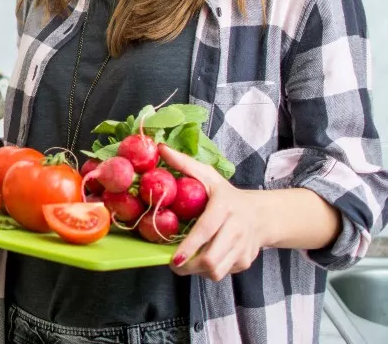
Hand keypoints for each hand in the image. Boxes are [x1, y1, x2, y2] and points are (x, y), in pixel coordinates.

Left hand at [160, 144, 264, 280]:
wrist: (262, 215)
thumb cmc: (228, 195)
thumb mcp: (209, 176)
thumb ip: (185, 164)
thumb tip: (160, 149)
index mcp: (225, 208)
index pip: (206, 231)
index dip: (189, 247)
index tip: (174, 257)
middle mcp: (237, 229)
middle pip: (212, 259)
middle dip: (189, 266)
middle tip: (174, 263)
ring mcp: (243, 248)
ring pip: (217, 272)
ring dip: (198, 271)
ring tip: (187, 262)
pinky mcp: (245, 262)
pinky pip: (224, 273)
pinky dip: (210, 271)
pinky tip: (204, 258)